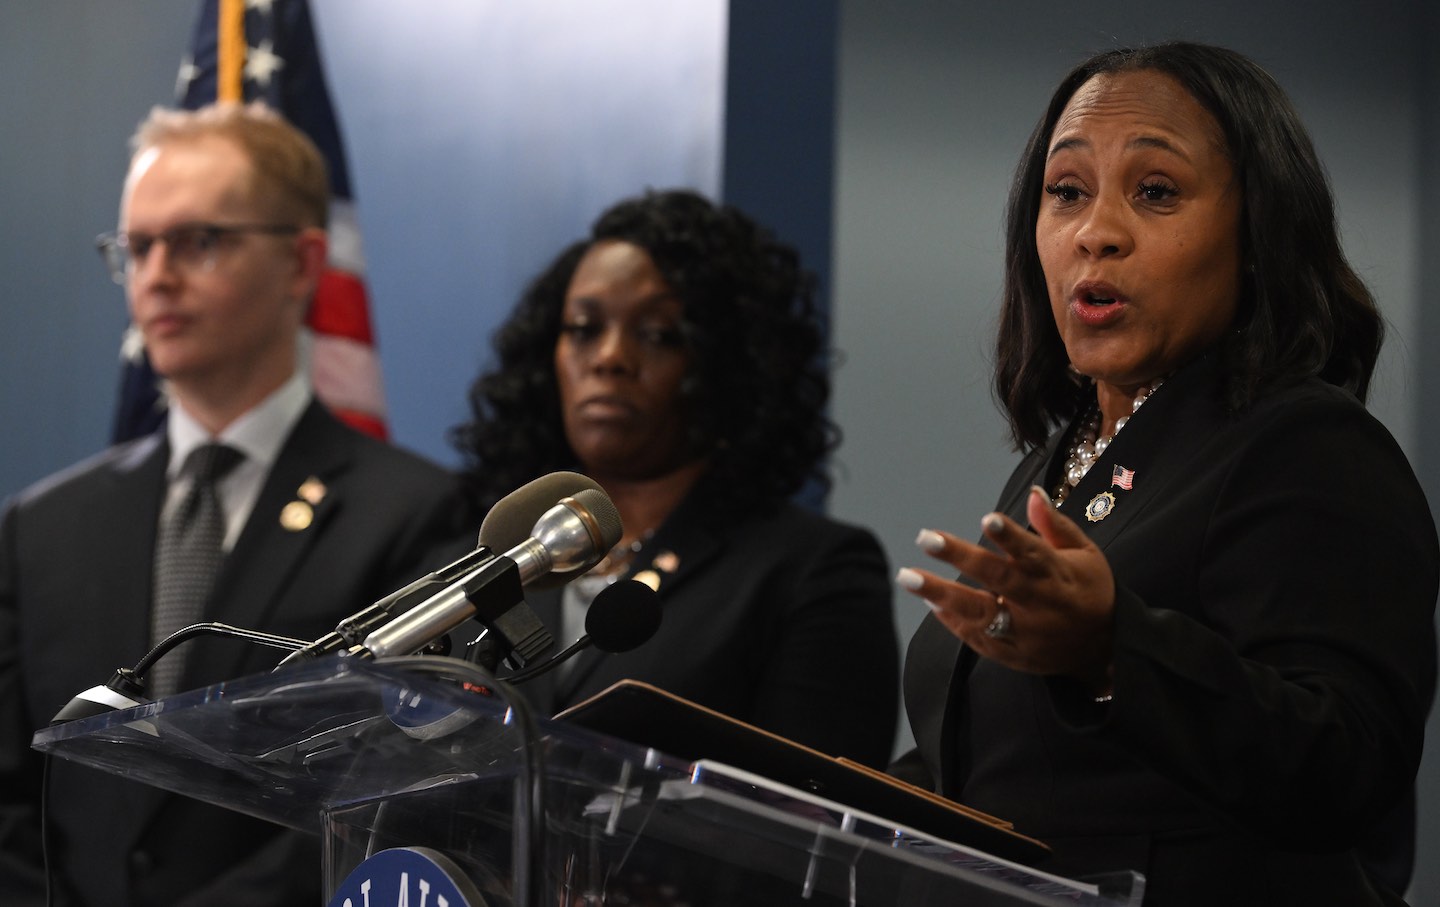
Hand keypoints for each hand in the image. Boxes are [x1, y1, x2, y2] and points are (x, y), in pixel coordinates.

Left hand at [896, 486, 1116, 687]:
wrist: (1102, 650)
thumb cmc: (1089, 590)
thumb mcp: (1084, 554)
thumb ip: (1054, 526)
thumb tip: (1033, 494)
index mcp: (1058, 575)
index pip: (1032, 552)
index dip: (1010, 537)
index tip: (985, 519)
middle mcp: (1039, 604)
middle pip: (997, 579)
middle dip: (960, 557)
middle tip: (926, 537)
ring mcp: (1024, 632)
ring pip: (979, 614)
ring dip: (940, 595)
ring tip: (907, 577)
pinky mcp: (1012, 655)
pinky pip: (977, 639)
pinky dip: (953, 621)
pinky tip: (929, 602)